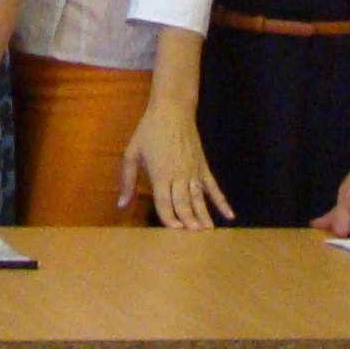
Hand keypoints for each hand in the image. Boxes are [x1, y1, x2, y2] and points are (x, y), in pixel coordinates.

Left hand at [118, 99, 233, 230]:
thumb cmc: (149, 131)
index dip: (169, 220)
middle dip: (188, 222)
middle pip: (183, 204)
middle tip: (194, 238)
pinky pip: (213, 187)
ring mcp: (193, 171)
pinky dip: (221, 201)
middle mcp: (178, 176)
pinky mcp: (203, 166)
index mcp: (160, 175)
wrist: (172, 110)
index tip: (174, 232)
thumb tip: (120, 205)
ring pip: (198, 199)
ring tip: (208, 232)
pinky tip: (229, 215)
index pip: (164, 204)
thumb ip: (127, 181)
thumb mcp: (132, 154)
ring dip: (203, 216)